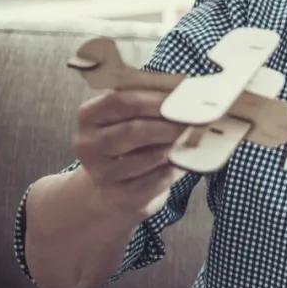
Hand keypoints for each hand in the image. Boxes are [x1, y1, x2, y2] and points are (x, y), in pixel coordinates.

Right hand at [74, 89, 186, 218]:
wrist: (115, 189)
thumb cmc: (132, 144)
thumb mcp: (134, 118)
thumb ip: (153, 102)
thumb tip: (190, 91)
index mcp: (89, 116)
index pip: (123, 101)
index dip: (158, 100)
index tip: (187, 97)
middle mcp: (88, 145)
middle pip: (134, 130)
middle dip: (171, 125)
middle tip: (198, 120)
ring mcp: (101, 173)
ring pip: (149, 157)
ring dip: (176, 147)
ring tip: (194, 139)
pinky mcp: (120, 196)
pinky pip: (157, 179)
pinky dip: (175, 169)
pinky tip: (183, 162)